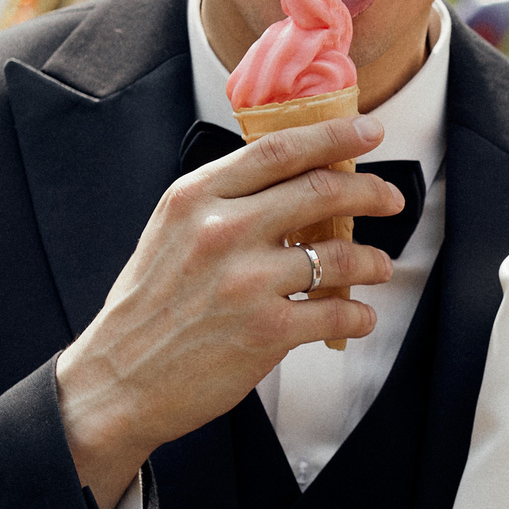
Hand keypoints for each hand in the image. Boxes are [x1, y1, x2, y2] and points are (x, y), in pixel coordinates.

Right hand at [55, 114, 405, 504]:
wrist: (117, 378)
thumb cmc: (148, 306)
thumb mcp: (172, 230)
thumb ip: (224, 200)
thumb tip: (292, 179)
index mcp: (196, 197)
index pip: (279, 149)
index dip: (334, 134)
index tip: (368, 130)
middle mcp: (222, 230)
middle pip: (321, 191)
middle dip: (371, 190)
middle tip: (391, 198)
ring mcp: (246, 281)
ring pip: (341, 255)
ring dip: (373, 260)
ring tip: (379, 266)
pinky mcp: (266, 329)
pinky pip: (337, 313)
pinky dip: (358, 315)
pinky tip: (358, 316)